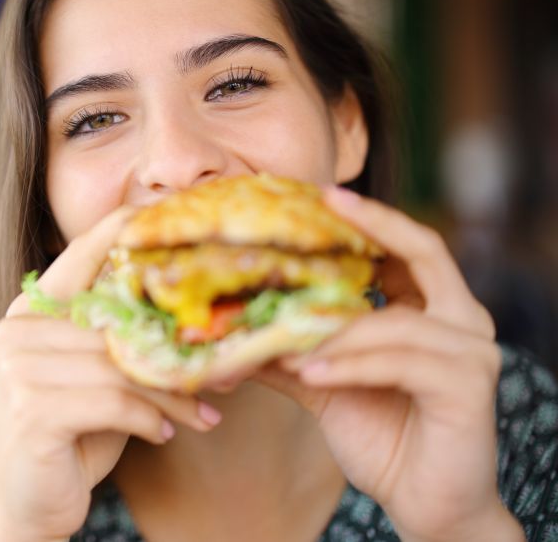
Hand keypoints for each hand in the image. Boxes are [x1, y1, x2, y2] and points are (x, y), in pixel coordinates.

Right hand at [0, 206, 219, 541]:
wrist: (26, 508)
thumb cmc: (71, 438)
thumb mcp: (97, 381)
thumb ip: (122, 345)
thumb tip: (195, 322)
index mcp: (28, 314)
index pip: (78, 258)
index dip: (119, 230)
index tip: (164, 214)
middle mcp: (16, 332)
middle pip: (115, 324)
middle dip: (174, 349)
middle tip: (226, 369)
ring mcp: (18, 369)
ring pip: (121, 365)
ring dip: (170, 393)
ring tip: (202, 412)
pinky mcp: (31, 410)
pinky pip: (113, 401)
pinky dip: (148, 418)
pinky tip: (163, 434)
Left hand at [255, 186, 521, 541]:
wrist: (426, 503)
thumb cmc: (382, 434)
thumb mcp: (325, 382)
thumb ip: (287, 349)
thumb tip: (225, 327)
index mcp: (433, 310)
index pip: (407, 247)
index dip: (370, 218)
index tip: (323, 194)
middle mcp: (462, 321)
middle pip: (425, 252)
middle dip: (375, 225)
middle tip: (327, 204)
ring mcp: (471, 354)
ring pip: (395, 320)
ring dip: (334, 328)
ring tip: (280, 337)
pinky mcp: (469, 389)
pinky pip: (400, 363)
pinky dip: (351, 365)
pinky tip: (312, 372)